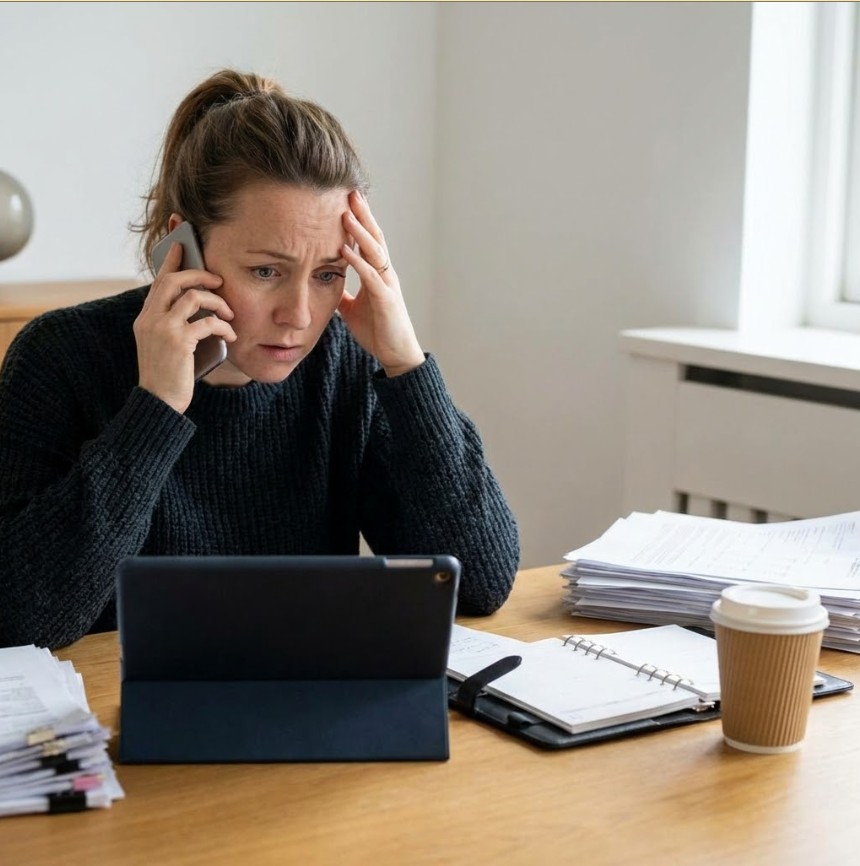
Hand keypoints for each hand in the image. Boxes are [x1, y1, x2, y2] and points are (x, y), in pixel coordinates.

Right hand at [133, 242, 236, 412]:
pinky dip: (224, 327)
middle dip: (199, 275)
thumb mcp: (165, 345)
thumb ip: (173, 323)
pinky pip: (208, 322)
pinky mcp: (178, 342)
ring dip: (218, 302)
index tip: (181, 244)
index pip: (158, 281)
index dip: (170, 261)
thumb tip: (198, 304)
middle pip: (173, 281)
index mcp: (145, 318)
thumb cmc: (169, 375)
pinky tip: (231, 335)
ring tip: (229, 315)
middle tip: (218, 280)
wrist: (160, 402)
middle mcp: (150, 319)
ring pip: (194, 297)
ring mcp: (163, 329)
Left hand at [338, 192, 423, 376]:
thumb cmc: (377, 331)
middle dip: (363, 214)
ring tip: (346, 212)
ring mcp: (387, 285)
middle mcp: (385, 274)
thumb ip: (341, 292)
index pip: (369, 240)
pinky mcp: (386, 300)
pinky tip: (344, 249)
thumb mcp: (352, 308)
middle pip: (375, 237)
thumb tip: (324, 282)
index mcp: (377, 274)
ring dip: (360, 232)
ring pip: (375, 251)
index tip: (347, 199)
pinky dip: (358, 262)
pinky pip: (370, 277)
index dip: (360, 220)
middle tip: (350, 191)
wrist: (396, 354)